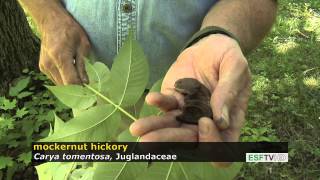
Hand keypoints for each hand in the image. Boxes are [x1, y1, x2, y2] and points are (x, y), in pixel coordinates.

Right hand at [39, 8, 89, 84]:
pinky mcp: (42, 67)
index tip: (89, 90)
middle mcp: (50, 64)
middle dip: (76, 89)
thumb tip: (85, 82)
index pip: (71, 81)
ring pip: (59, 84)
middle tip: (86, 87)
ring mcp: (44, 66)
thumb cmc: (71, 30)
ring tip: (79, 79)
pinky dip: (63, 79)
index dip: (80, 89)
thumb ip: (82, 65)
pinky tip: (70, 73)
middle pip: (64, 86)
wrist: (51, 21)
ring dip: (69, 85)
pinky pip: (55, 79)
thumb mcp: (83, 45)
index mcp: (61, 57)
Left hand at [130, 34, 250, 142]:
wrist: (209, 45)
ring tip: (136, 130)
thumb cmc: (227, 56)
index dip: (212, 141)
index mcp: (229, 118)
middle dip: (169, 141)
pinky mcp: (174, 100)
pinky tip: (151, 99)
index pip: (223, 144)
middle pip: (190, 140)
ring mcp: (189, 112)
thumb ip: (229, 91)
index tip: (205, 122)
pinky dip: (158, 104)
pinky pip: (165, 106)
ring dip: (155, 130)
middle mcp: (207, 121)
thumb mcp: (234, 66)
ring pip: (172, 128)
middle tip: (148, 141)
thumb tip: (221, 121)